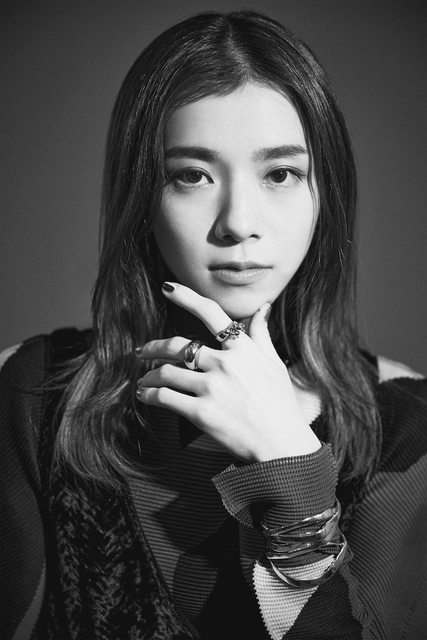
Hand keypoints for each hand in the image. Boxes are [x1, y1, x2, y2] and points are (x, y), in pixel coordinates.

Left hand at [136, 283, 320, 462]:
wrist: (282, 444)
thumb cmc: (280, 404)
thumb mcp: (274, 364)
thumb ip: (261, 335)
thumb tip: (262, 308)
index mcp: (243, 349)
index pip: (211, 313)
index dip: (186, 297)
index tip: (167, 288)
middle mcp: (225, 363)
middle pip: (177, 346)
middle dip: (153, 347)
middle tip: (141, 350)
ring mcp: (212, 388)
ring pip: (166, 372)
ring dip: (148, 375)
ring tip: (142, 380)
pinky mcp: (201, 413)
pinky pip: (165, 397)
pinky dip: (150, 395)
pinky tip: (145, 395)